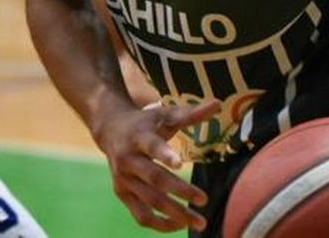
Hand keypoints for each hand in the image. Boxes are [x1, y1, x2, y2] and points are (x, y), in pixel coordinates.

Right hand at [96, 100, 220, 231]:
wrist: (110, 129)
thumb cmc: (146, 122)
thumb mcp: (165, 114)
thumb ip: (191, 114)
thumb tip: (218, 103)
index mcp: (139, 137)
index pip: (152, 147)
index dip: (165, 154)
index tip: (180, 163)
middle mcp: (129, 160)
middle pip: (155, 179)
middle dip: (180, 191)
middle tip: (204, 200)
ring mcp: (124, 179)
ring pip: (149, 201)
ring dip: (175, 213)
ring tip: (199, 222)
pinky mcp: (122, 193)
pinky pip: (140, 215)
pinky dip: (160, 224)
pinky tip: (180, 225)